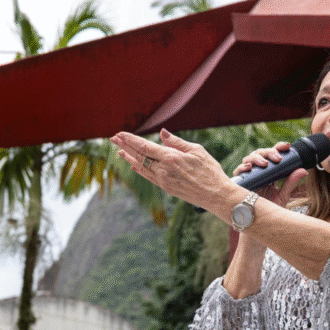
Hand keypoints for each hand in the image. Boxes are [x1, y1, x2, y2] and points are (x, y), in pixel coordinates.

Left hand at [111, 129, 234, 212]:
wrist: (216, 195)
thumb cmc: (210, 171)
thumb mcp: (196, 151)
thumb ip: (177, 142)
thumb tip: (162, 134)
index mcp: (170, 158)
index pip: (144, 146)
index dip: (130, 140)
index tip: (119, 134)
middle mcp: (163, 170)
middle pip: (139, 156)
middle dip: (125, 146)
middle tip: (113, 139)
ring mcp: (163, 180)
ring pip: (141, 167)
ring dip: (129, 158)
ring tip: (119, 151)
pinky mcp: (166, 188)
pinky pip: (148, 177)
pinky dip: (139, 170)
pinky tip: (134, 165)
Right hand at [234, 142, 307, 207]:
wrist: (258, 221)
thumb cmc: (269, 207)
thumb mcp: (283, 195)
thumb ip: (291, 182)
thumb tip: (304, 171)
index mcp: (269, 170)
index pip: (273, 154)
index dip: (278, 147)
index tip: (287, 146)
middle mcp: (258, 170)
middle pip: (261, 153)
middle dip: (269, 152)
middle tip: (278, 158)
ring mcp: (248, 175)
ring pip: (249, 159)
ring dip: (257, 158)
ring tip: (265, 163)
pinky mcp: (240, 182)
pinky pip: (238, 171)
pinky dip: (243, 167)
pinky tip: (249, 168)